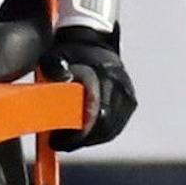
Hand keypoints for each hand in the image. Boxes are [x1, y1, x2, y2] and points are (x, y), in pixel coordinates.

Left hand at [42, 26, 136, 150]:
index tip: (58, 140)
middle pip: (105, 127)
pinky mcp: (129, 102)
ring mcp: (127, 95)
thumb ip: (56, 68)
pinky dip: (99, 134)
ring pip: (111, 130)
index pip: (97, 114)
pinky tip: (83, 135)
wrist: (92, 41)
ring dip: (90, 139)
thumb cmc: (71, 52)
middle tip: (61, 143)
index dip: (78, 133)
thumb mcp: (56, 56)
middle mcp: (120, 85)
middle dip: (82, 139)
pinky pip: (115, 127)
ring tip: (69, 140)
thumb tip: (64, 82)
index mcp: (105, 73)